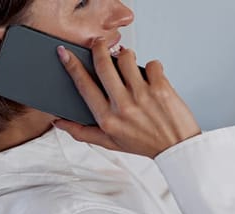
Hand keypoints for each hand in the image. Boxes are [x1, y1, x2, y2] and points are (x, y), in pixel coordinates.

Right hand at [52, 39, 201, 158]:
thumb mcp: (109, 142)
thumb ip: (82, 132)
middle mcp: (123, 106)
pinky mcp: (161, 89)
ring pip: (126, 59)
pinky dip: (152, 66)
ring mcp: (142, 96)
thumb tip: (57, 121)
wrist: (177, 148)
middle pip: (103, 65)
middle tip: (99, 43)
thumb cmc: (144, 143)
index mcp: (107, 118)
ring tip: (128, 62)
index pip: (83, 85)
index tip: (64, 52)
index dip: (71, 65)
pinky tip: (152, 76)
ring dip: (126, 56)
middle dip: (98, 48)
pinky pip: (152, 65)